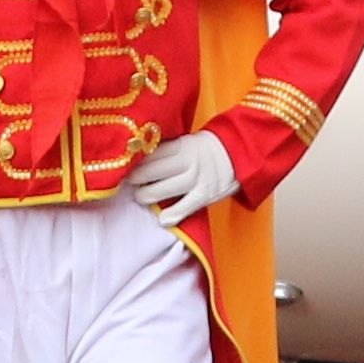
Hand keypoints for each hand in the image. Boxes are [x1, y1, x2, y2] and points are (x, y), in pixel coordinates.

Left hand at [115, 131, 236, 224]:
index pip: (152, 154)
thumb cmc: (208, 149)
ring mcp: (197, 179)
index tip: (122, 168)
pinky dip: (173, 214)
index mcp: (182, 146)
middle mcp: (188, 161)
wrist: (241, 154)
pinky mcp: (206, 195)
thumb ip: (168, 150)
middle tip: (126, 183)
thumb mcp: (188, 142)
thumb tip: (140, 159)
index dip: (135, 163)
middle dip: (136, 178)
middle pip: (154, 171)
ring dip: (148, 195)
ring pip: (165, 189)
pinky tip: (163, 219)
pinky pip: (186, 206)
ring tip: (140, 197)